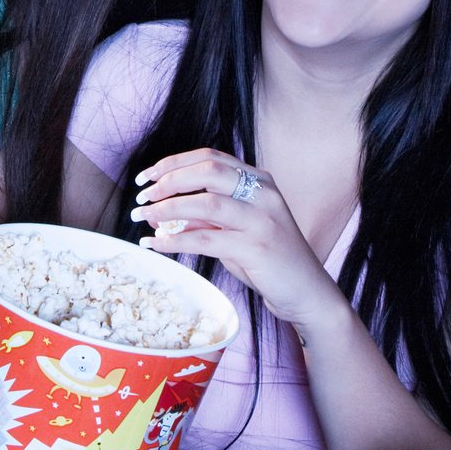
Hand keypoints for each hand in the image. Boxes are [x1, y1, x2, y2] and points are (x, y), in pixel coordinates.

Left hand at [131, 147, 343, 338]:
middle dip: (168, 180)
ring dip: (168, 209)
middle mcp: (263, 193)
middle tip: (142, 197)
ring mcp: (262, 219)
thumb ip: (208, 216)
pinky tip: (156, 245)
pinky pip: (207, 239)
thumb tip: (163, 212)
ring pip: (206, 202)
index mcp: (259, 179)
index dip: (174, 163)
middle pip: (207, 171)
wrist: (307, 292)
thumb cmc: (271, 260)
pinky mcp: (257, 247)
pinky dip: (176, 240)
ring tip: (144, 218)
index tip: (147, 176)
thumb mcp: (238, 228)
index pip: (210, 157)